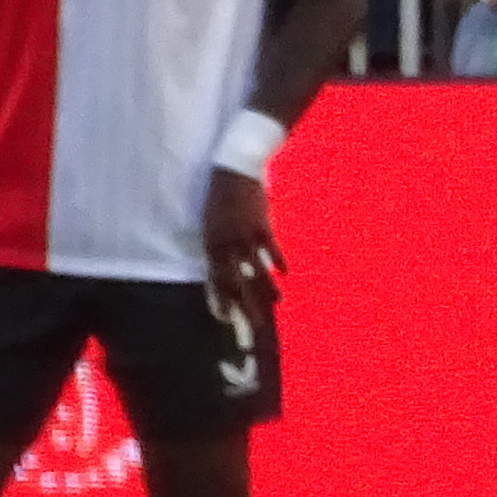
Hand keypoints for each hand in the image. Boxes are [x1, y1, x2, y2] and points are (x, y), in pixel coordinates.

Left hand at [203, 168, 281, 316]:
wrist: (231, 171)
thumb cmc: (220, 196)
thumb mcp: (213, 222)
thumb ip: (220, 244)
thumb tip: (229, 262)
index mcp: (212, 245)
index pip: (217, 281)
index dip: (222, 301)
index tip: (226, 319)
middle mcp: (226, 245)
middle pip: (236, 282)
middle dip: (245, 306)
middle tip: (254, 325)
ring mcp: (244, 236)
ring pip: (255, 270)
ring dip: (266, 289)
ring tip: (275, 302)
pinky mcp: (260, 226)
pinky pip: (270, 249)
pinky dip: (277, 261)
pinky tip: (284, 273)